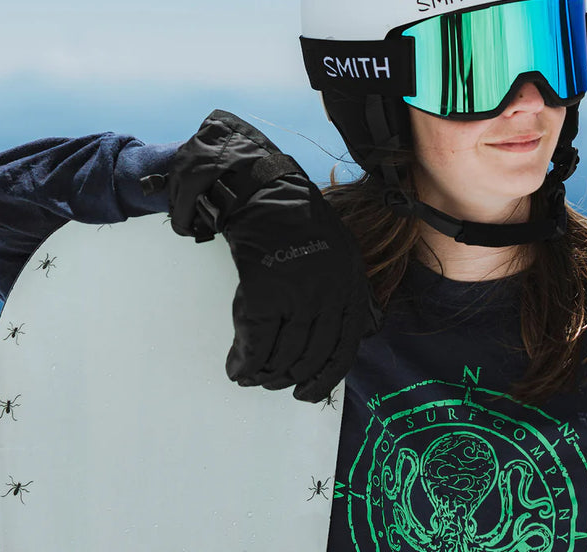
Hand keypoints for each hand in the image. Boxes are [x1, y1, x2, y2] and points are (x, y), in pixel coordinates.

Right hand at [167, 110, 381, 401]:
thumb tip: (341, 340)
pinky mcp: (265, 292)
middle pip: (310, 355)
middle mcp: (329, 293)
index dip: (324, 378)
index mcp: (350, 285)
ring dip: (264, 374)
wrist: (263, 195)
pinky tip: (236, 368)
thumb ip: (343, 294)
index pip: (343, 347)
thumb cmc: (299, 223)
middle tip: (271, 383)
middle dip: (288, 377)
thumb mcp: (340, 255)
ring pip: (282, 354)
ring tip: (251, 377)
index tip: (307, 392)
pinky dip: (244, 363)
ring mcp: (298, 293)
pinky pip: (256, 343)